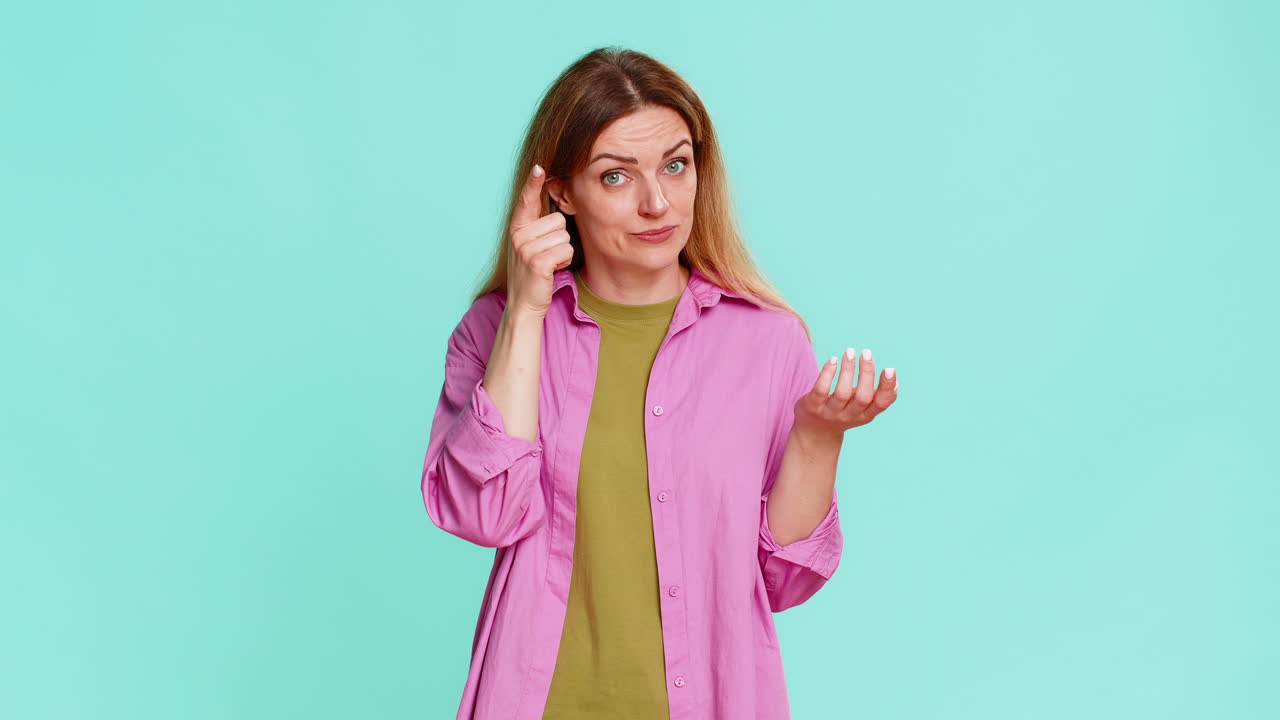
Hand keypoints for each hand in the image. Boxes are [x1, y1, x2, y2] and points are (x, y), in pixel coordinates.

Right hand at [506, 164, 574, 317]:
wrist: (524, 304)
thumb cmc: (532, 274)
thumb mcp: (529, 247)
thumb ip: (537, 227)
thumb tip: (555, 208)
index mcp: (517, 228)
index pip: (526, 201)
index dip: (533, 183)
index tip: (539, 168)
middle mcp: (518, 235)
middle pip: (558, 220)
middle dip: (560, 238)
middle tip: (547, 255)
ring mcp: (526, 248)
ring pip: (564, 236)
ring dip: (563, 252)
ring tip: (549, 263)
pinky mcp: (537, 262)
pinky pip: (565, 250)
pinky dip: (564, 261)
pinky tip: (552, 270)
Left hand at [792, 347, 898, 441]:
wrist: (815, 432)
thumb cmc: (844, 412)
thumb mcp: (862, 408)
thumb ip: (877, 397)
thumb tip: (895, 382)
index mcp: (865, 415)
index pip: (881, 404)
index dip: (887, 388)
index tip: (890, 369)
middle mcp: (849, 416)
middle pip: (863, 397)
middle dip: (866, 374)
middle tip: (867, 353)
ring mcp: (830, 413)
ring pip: (842, 393)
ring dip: (848, 370)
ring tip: (850, 352)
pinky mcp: (813, 407)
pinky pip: (821, 389)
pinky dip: (828, 373)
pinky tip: (833, 360)